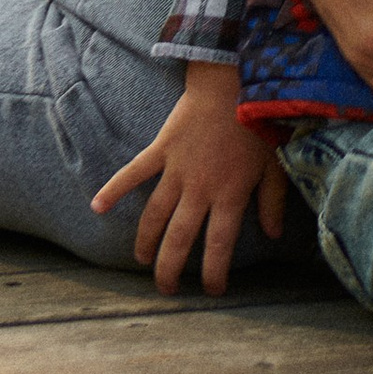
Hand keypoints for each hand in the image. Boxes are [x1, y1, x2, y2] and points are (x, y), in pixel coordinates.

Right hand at [92, 64, 287, 295]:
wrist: (235, 81)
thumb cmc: (260, 123)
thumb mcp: (275, 165)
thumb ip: (271, 201)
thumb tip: (272, 235)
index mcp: (230, 196)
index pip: (218, 246)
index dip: (213, 273)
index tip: (211, 292)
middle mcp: (200, 189)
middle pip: (179, 239)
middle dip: (170, 269)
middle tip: (165, 289)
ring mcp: (177, 170)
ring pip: (155, 215)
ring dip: (145, 240)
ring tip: (140, 260)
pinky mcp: (162, 149)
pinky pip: (134, 173)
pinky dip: (114, 188)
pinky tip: (97, 205)